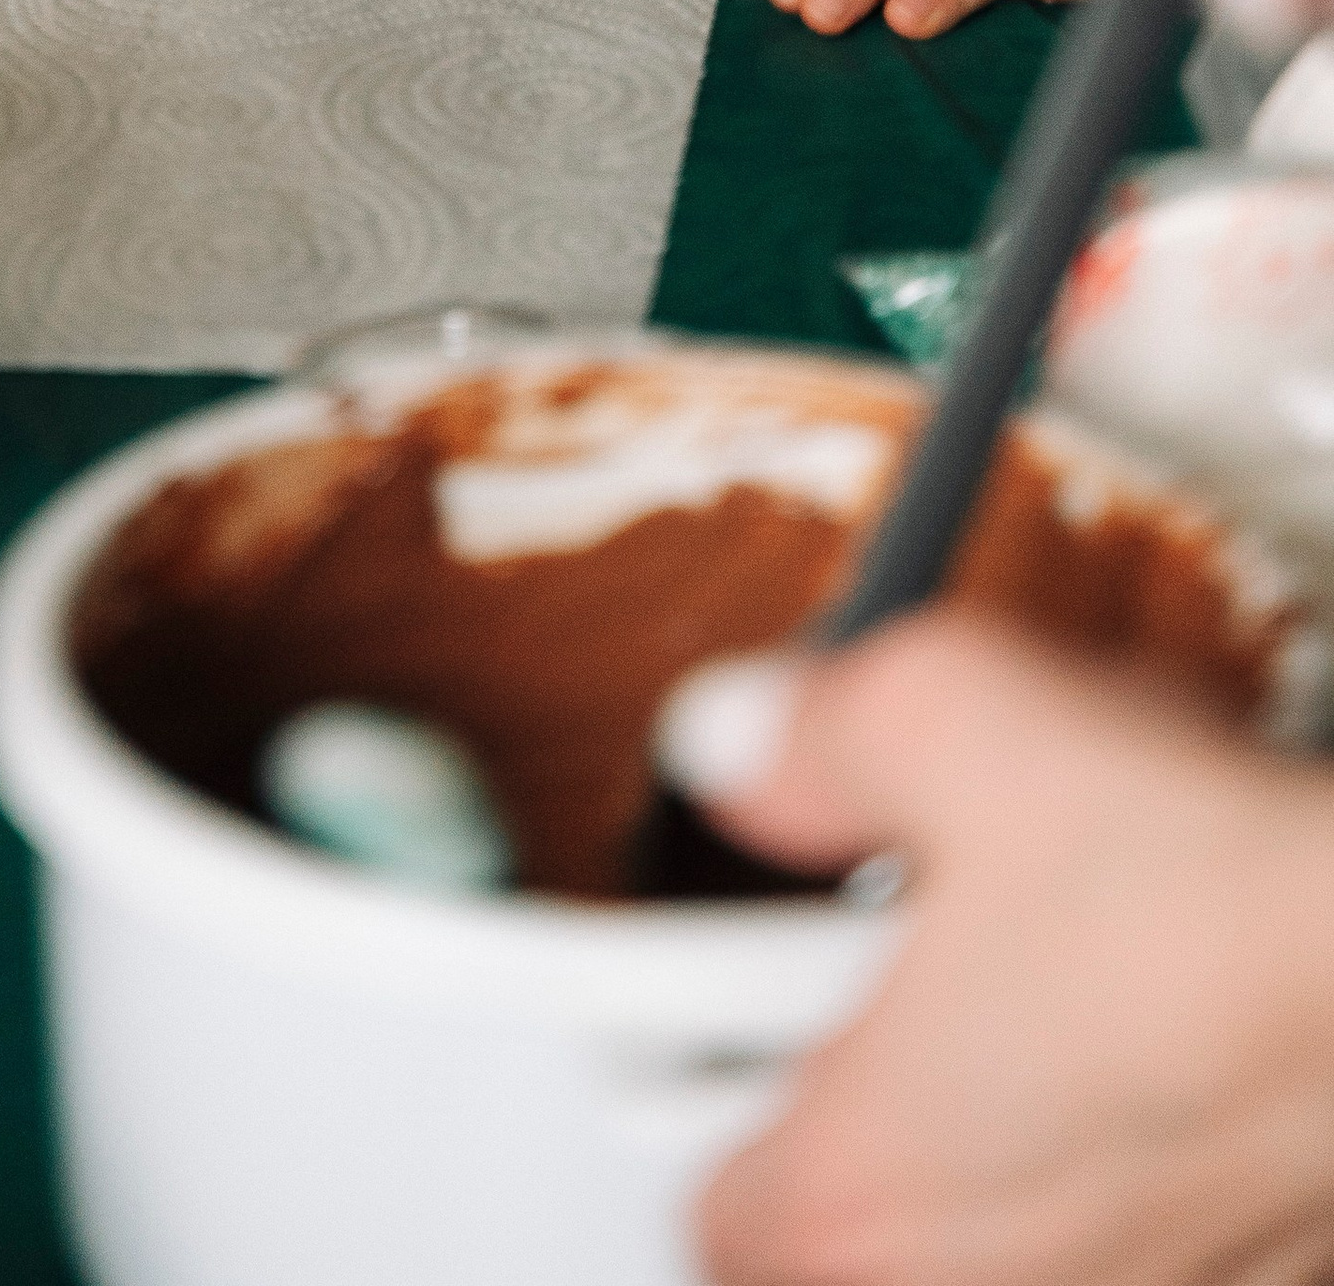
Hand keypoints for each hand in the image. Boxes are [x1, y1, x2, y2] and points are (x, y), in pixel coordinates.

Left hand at [664, 614, 1333, 1285]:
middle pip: (844, 1218)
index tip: (728, 971)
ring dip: (1004, 1115)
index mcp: (854, 1201)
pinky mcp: (1245, 1282)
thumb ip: (799, 735)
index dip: (709, 1057)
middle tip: (897, 960)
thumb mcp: (950, 714)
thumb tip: (739, 743)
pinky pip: (1137, 1227)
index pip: (698, 1190)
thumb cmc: (1226, 901)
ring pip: (999, 1228)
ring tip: (1051, 979)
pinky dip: (1132, 1140)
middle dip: (860, 1080)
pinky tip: (1163, 1023)